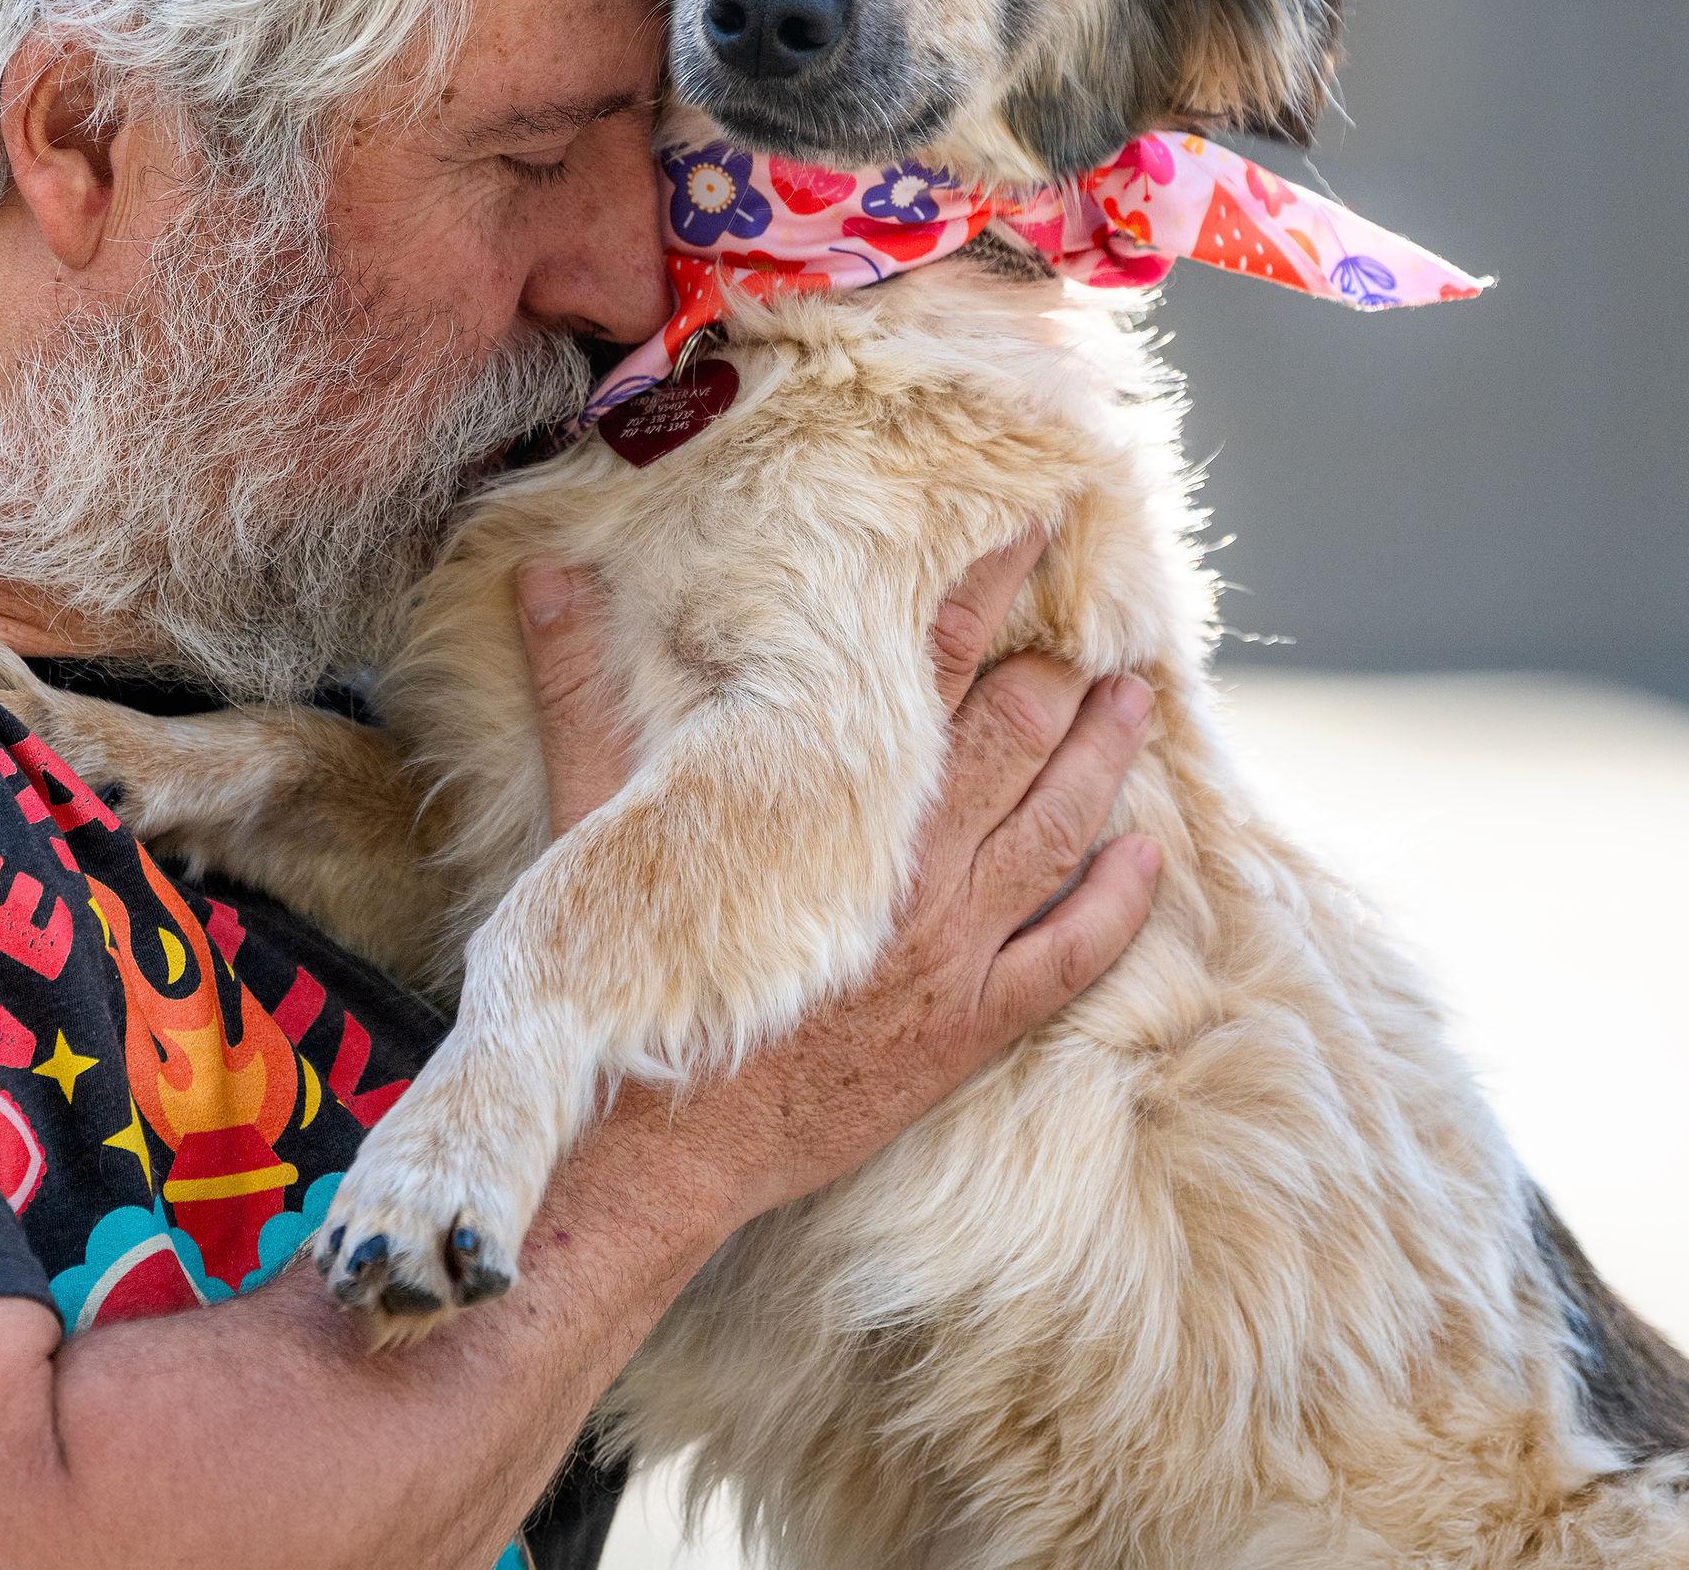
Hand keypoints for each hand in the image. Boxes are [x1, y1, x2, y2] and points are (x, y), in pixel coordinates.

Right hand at [513, 531, 1160, 1226]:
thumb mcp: (593, 828)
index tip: (1029, 533)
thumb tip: (544, 576)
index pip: (926, 668)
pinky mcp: (969, 1031)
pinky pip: (1073, 957)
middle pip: (1010, 740)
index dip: (981, 594)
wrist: (648, 1154)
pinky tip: (1144, 858)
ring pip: (1056, 832)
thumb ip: (580, 693)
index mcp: (832, 805)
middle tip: (1091, 627)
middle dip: (1054, 676)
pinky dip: (1116, 903)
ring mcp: (950, 954)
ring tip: (1132, 702)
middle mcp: (907, 870)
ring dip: (1100, 759)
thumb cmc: (619, 987)